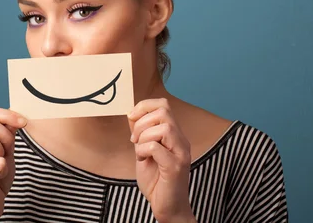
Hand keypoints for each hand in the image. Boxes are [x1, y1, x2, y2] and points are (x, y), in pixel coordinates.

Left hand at [128, 98, 195, 222]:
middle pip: (164, 112)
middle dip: (142, 122)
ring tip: (140, 151)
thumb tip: (132, 114)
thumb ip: (141, 134)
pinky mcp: (175, 167)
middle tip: (134, 139)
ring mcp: (180, 153)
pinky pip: (156, 147)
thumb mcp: (144, 151)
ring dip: (143, 137)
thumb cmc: (156, 181)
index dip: (144, 106)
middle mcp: (181, 141)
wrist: (167, 208)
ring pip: (163, 127)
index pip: (163, 105)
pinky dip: (143, 150)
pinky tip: (143, 159)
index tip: (131, 117)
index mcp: (174, 135)